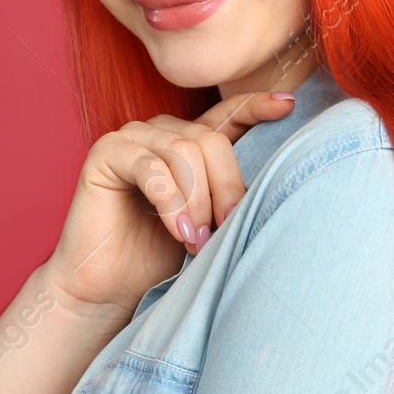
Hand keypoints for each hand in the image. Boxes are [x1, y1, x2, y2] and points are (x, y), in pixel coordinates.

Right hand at [42, 90, 296, 317]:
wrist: (108, 288)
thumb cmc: (159, 257)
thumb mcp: (208, 223)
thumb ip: (229, 196)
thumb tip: (274, 183)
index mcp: (189, 143)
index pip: (228, 113)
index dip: (257, 105)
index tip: (288, 105)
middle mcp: (161, 132)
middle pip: (210, 139)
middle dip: (227, 187)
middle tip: (228, 229)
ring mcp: (132, 138)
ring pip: (183, 150)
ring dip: (198, 201)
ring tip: (197, 242)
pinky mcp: (106, 153)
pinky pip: (150, 167)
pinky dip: (170, 202)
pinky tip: (176, 232)